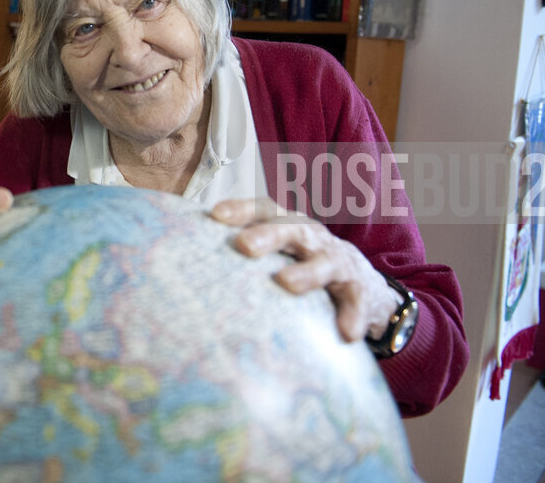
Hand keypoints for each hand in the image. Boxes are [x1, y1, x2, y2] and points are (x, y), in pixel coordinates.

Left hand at [211, 198, 400, 341]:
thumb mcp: (277, 252)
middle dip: (268, 235)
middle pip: (291, 229)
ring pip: (324, 262)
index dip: (242, 209)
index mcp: (288, 225)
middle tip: (244, 246)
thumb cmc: (300, 264)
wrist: (361, 281)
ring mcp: (337, 262)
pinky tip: (346, 334)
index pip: (265, 209)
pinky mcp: (360, 288)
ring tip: (286, 283)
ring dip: (306, 272)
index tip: (215, 215)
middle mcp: (312, 237)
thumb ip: (242, 254)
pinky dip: (353, 315)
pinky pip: (357, 301)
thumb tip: (183, 257)